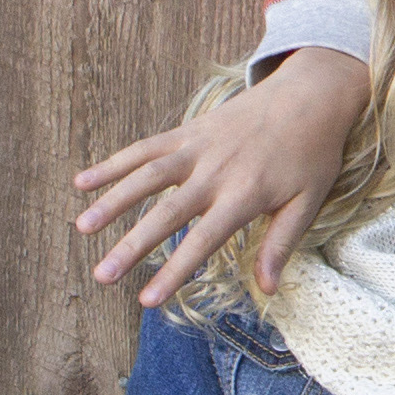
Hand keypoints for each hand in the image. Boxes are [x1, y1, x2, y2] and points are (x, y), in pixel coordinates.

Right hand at [74, 50, 369, 305]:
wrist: (311, 93)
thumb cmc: (312, 153)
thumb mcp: (308, 202)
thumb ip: (281, 244)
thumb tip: (267, 290)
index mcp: (245, 194)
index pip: (203, 240)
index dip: (174, 271)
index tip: (147, 301)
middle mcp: (215, 171)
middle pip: (166, 213)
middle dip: (132, 246)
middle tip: (102, 276)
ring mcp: (197, 148)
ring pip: (146, 176)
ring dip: (112, 201)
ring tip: (82, 228)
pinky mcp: (187, 131)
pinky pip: (145, 148)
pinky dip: (114, 163)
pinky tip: (83, 180)